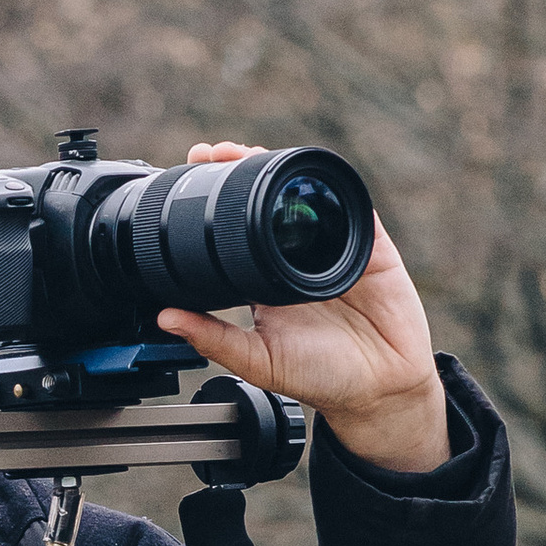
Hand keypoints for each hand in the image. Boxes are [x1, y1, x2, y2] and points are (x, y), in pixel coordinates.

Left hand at [153, 141, 450, 473]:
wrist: (379, 391)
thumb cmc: (321, 377)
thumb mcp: (259, 361)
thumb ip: (214, 339)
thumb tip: (165, 318)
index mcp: (265, 277)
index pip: (236, 227)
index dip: (216, 198)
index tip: (192, 174)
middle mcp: (296, 256)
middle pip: (269, 199)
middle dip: (243, 168)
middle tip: (215, 153)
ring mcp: (334, 248)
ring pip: (307, 195)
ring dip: (282, 169)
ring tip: (254, 154)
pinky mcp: (371, 248)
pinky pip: (354, 210)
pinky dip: (335, 191)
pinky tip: (311, 177)